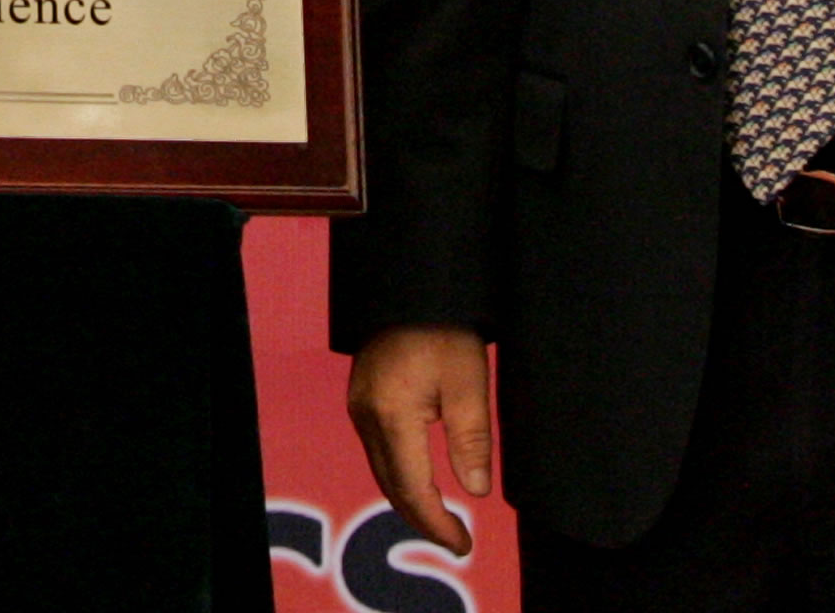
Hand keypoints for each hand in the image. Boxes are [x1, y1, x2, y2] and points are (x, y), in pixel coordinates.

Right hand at [347, 324, 491, 554]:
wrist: (411, 288)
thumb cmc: (444, 329)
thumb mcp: (469, 382)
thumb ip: (471, 439)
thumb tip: (475, 492)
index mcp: (392, 414)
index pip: (413, 488)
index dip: (437, 523)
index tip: (463, 544)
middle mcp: (366, 415)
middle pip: (391, 486)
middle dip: (423, 520)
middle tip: (457, 541)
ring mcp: (359, 407)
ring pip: (382, 471)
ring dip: (410, 501)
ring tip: (442, 521)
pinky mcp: (361, 398)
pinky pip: (378, 451)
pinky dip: (399, 477)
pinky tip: (421, 483)